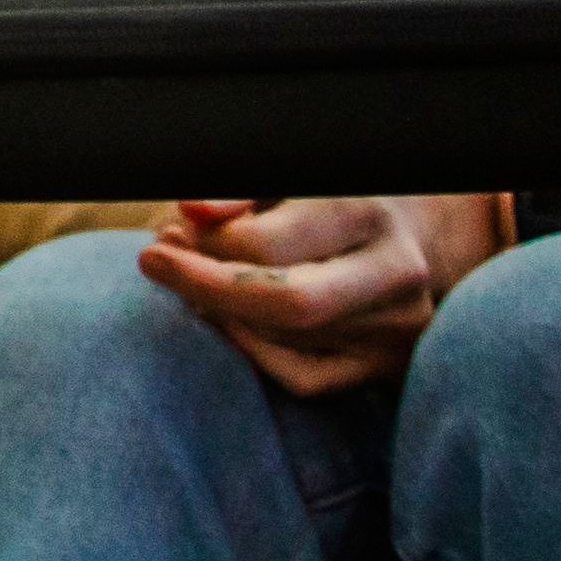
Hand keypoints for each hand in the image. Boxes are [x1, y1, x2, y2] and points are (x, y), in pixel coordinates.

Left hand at [137, 193, 507, 397]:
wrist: (405, 235)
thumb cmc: (324, 200)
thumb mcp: (285, 179)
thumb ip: (238, 193)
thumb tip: (190, 210)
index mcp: (367, 211)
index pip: (269, 245)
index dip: (203, 248)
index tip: (163, 240)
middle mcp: (394, 272)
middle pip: (289, 303)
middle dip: (207, 289)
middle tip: (155, 263)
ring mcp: (399, 327)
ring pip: (287, 341)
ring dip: (224, 314)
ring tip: (196, 282)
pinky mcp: (390, 366)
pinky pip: (305, 380)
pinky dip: (255, 354)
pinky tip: (233, 324)